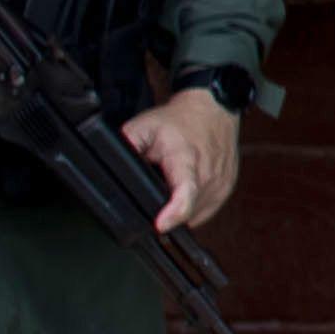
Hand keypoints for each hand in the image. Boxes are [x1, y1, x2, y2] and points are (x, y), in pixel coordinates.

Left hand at [122, 85, 241, 232]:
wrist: (214, 108)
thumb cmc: (179, 119)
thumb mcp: (144, 126)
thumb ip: (126, 147)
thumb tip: (108, 166)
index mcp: (186, 157)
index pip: (186, 191)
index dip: (173, 213)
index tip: (160, 225)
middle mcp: (208, 173)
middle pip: (184, 210)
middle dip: (164, 209)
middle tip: (154, 188)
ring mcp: (220, 182)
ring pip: (194, 215)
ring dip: (179, 210)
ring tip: (170, 186)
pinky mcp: (226, 188)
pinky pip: (205, 212)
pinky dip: (192, 208)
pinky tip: (183, 192)